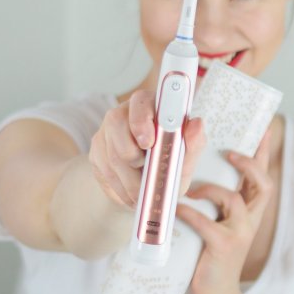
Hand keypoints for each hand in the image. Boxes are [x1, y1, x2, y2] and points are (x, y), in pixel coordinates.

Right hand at [89, 90, 205, 209]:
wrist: (151, 186)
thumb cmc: (170, 164)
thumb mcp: (186, 158)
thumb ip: (195, 142)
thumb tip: (197, 123)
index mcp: (149, 106)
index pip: (139, 101)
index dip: (141, 120)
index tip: (148, 142)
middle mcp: (124, 114)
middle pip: (116, 124)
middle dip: (133, 154)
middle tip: (147, 171)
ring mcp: (105, 133)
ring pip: (111, 154)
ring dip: (130, 179)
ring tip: (146, 189)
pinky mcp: (96, 153)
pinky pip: (104, 172)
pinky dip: (121, 189)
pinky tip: (133, 192)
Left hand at [174, 126, 274, 293]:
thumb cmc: (211, 255)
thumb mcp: (218, 223)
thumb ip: (215, 201)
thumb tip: (195, 170)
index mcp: (250, 211)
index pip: (263, 175)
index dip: (264, 153)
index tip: (264, 128)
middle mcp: (250, 220)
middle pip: (263, 183)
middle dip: (249, 164)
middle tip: (229, 152)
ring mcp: (239, 233)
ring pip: (233, 199)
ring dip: (209, 189)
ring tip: (190, 189)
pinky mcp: (224, 246)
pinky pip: (206, 222)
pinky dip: (189, 213)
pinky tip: (176, 210)